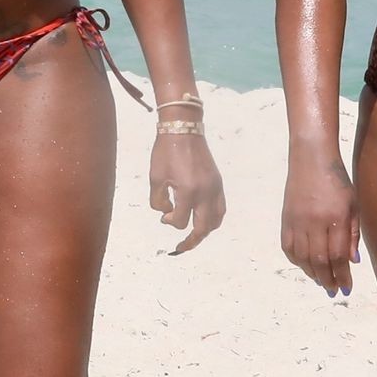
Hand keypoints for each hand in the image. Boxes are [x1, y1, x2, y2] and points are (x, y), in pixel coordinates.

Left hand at [149, 131, 224, 252]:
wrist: (183, 129)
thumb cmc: (165, 152)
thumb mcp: (155, 178)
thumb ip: (158, 201)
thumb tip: (167, 213)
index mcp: (188, 192)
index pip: (181, 221)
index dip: (170, 222)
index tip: (163, 216)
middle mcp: (205, 193)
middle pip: (202, 228)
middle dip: (191, 241)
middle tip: (181, 247)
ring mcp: (215, 188)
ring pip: (215, 220)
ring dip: (205, 231)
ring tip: (194, 237)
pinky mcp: (218, 183)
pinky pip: (220, 208)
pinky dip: (213, 219)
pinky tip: (204, 220)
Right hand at [281, 149, 358, 294]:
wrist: (311, 159)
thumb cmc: (337, 180)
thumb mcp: (353, 204)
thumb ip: (353, 234)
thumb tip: (353, 261)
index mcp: (335, 217)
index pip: (338, 255)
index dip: (342, 275)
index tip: (347, 288)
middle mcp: (314, 222)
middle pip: (319, 260)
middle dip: (328, 279)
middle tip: (334, 290)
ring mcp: (297, 221)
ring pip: (303, 257)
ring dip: (312, 273)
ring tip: (322, 281)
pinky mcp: (285, 219)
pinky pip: (289, 248)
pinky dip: (297, 261)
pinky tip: (306, 266)